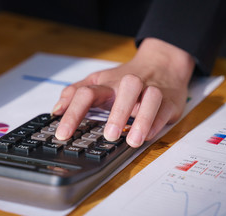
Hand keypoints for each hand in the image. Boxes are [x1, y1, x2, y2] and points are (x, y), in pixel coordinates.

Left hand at [52, 38, 194, 147]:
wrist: (162, 64)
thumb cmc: (123, 78)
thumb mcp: (97, 82)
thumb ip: (75, 94)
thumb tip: (56, 110)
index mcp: (107, 84)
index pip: (86, 94)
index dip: (73, 113)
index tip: (63, 135)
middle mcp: (129, 84)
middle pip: (125, 90)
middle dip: (118, 113)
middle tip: (109, 135)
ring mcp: (151, 90)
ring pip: (150, 98)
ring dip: (142, 119)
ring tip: (133, 141)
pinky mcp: (169, 100)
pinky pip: (164, 110)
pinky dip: (157, 123)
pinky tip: (149, 135)